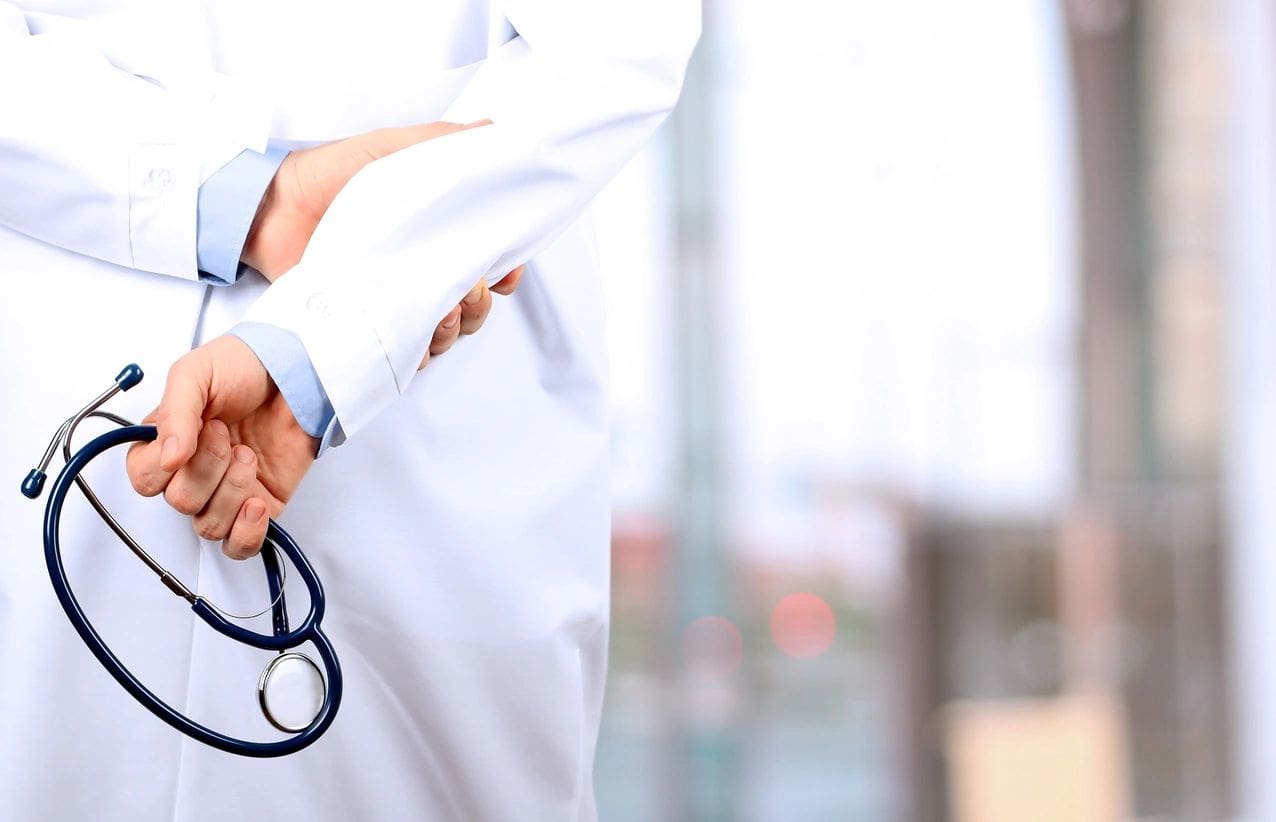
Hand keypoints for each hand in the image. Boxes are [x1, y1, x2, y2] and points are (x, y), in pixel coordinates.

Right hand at [125, 336, 313, 558]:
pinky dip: (246, 532)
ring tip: (248, 455)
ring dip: (231, 490)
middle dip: (206, 467)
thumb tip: (168, 458)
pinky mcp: (258, 505)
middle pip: (179, 502)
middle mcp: (192, 473)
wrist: (297, 374)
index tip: (196, 431)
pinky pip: (239, 545)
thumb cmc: (244, 368)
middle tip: (226, 434)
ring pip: (207, 525)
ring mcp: (225, 492)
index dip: (165, 464)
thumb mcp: (197, 374)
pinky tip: (257, 501)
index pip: (143, 480)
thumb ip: (175, 414)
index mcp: (168, 444)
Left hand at [240, 119, 525, 368]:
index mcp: (436, 233)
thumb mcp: (389, 150)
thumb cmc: (329, 175)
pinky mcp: (372, 326)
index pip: (491, 260)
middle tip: (470, 287)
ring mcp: (398, 302)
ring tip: (442, 309)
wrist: (272, 209)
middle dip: (482, 303)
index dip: (507, 269)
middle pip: (478, 305)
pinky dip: (419, 350)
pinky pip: (410, 354)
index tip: (507, 269)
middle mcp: (423, 271)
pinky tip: (413, 332)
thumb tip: (491, 130)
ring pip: (451, 333)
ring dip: (456, 326)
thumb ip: (441, 143)